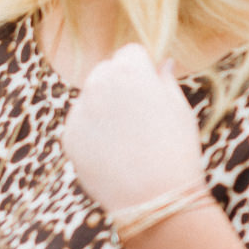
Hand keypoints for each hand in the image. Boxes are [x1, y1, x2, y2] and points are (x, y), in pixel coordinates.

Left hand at [62, 43, 204, 215]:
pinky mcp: (68, 136)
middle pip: (105, 70)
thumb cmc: (176, 149)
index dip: (144, 68)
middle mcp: (98, 85)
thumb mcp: (179, 109)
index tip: (153, 87)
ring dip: (104, 107)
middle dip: (120, 83)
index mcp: (129, 72)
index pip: (130, 52)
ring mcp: (79, 111)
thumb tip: (163, 63)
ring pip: (91, 97)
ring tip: (128, 137)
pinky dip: (94, 132)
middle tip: (140, 112)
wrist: (154, 196)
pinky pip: (81, 123)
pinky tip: (115, 151)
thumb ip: (165, 80)